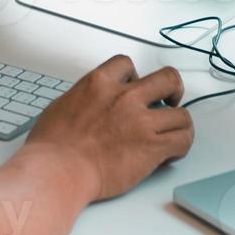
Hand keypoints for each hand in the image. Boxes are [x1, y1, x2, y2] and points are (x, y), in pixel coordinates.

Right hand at [24, 54, 192, 202]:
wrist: (58, 170)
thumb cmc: (52, 146)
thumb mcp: (61, 106)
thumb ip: (81, 100)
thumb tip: (84, 106)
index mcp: (99, 83)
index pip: (127, 64)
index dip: (134, 76)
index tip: (135, 86)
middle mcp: (125, 97)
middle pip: (167, 78)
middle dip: (173, 89)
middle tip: (170, 99)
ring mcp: (141, 121)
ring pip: (182, 114)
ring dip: (180, 123)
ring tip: (174, 132)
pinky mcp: (152, 146)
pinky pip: (182, 139)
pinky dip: (182, 145)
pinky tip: (173, 152)